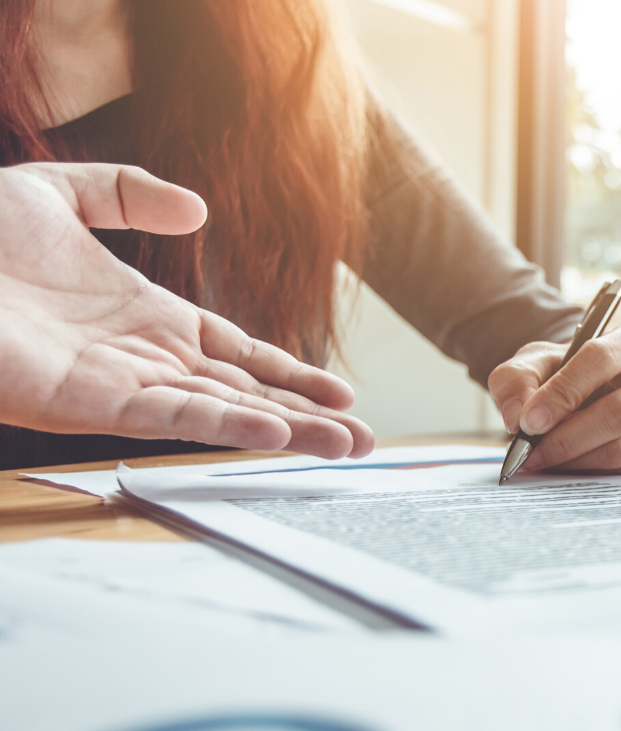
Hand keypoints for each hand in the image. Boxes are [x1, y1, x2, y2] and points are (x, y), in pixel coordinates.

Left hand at [0, 163, 372, 457]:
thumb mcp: (55, 194)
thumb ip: (127, 193)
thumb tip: (195, 210)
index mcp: (147, 318)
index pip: (237, 353)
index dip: (290, 372)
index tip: (341, 390)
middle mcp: (146, 360)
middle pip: (246, 394)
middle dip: (309, 417)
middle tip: (366, 440)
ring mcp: (125, 385)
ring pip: (224, 413)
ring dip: (288, 432)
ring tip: (346, 447)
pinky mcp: (95, 404)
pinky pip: (174, 419)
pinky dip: (226, 428)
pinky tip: (274, 434)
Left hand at [488, 322, 620, 475]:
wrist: (598, 395)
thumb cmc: (572, 374)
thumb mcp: (539, 362)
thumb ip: (517, 378)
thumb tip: (518, 416)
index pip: (601, 360)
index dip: (562, 393)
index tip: (529, 421)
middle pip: (618, 412)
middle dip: (566, 437)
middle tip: (530, 452)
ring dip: (575, 460)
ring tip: (542, 461)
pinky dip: (590, 473)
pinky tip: (567, 468)